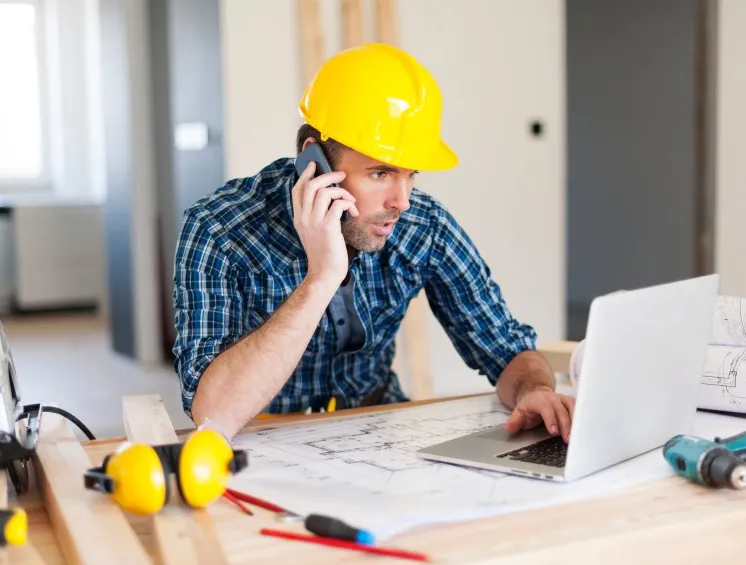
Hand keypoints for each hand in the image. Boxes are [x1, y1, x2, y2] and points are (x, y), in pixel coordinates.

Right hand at [291, 161, 359, 285]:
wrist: (324, 273)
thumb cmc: (324, 254)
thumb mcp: (314, 232)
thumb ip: (317, 216)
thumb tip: (330, 198)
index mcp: (299, 218)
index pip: (297, 189)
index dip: (305, 174)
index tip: (315, 165)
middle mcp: (304, 218)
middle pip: (310, 185)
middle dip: (327, 175)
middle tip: (340, 175)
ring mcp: (314, 222)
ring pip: (325, 192)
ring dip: (342, 191)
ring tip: (351, 201)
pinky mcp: (328, 227)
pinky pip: (338, 204)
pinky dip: (348, 203)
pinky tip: (352, 213)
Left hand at [503, 385, 574, 442]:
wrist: (536, 394)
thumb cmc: (529, 406)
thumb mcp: (518, 412)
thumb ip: (514, 421)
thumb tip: (509, 429)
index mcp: (539, 400)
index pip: (546, 408)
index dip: (551, 420)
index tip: (554, 432)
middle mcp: (552, 398)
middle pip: (561, 410)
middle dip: (565, 425)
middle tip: (567, 440)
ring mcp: (562, 399)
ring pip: (572, 407)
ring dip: (575, 422)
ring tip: (577, 437)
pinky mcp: (570, 402)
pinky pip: (578, 407)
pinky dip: (581, 417)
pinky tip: (583, 429)